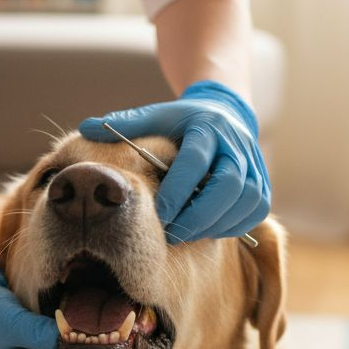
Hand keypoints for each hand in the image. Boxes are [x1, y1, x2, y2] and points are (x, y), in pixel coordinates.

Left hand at [79, 79, 268, 242]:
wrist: (225, 115)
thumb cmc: (182, 121)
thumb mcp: (156, 115)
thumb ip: (125, 123)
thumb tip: (85, 127)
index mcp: (208, 126)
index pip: (196, 161)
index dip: (177, 190)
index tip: (158, 214)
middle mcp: (237, 145)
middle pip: (228, 185)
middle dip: (199, 214)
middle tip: (172, 233)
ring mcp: (255, 166)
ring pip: (244, 202)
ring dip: (215, 223)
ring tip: (186, 233)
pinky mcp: (263, 186)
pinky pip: (253, 212)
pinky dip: (232, 226)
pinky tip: (208, 229)